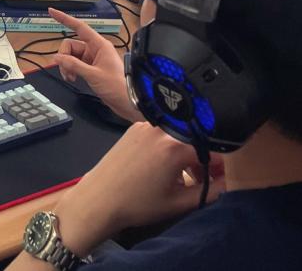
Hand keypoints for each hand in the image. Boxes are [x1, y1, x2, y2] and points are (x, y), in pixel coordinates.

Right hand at [48, 8, 142, 122]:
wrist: (128, 102)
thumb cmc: (117, 86)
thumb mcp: (93, 75)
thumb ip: (73, 65)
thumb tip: (56, 58)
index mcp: (99, 45)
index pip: (79, 27)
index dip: (64, 19)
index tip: (52, 12)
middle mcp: (94, 49)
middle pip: (70, 45)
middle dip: (64, 58)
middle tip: (66, 71)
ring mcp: (92, 59)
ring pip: (70, 56)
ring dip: (66, 66)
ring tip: (70, 77)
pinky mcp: (90, 68)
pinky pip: (74, 64)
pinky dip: (70, 71)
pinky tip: (73, 79)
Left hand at [53, 123, 225, 256]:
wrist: (98, 199)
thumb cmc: (137, 204)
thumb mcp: (179, 202)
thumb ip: (211, 191)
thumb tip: (230, 182)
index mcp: (175, 146)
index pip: (214, 148)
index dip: (223, 165)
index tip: (221, 178)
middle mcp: (162, 129)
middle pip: (197, 138)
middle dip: (205, 158)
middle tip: (202, 179)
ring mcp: (146, 126)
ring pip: (180, 134)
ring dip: (187, 152)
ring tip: (182, 176)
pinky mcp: (134, 128)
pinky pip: (163, 133)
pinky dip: (170, 146)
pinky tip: (164, 166)